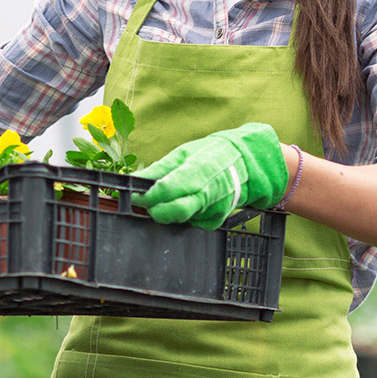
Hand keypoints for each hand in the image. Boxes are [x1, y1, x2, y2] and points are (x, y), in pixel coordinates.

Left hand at [136, 123, 289, 228]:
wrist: (243, 164)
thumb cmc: (210, 155)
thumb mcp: (182, 154)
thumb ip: (158, 170)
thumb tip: (133, 180)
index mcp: (198, 171)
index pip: (166, 190)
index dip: (146, 196)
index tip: (135, 196)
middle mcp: (207, 193)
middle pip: (173, 212)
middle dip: (155, 211)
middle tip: (146, 203)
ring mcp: (213, 210)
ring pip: (180, 219)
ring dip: (169, 211)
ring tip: (172, 196)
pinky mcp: (215, 221)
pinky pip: (191, 223)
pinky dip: (184, 215)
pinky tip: (190, 201)